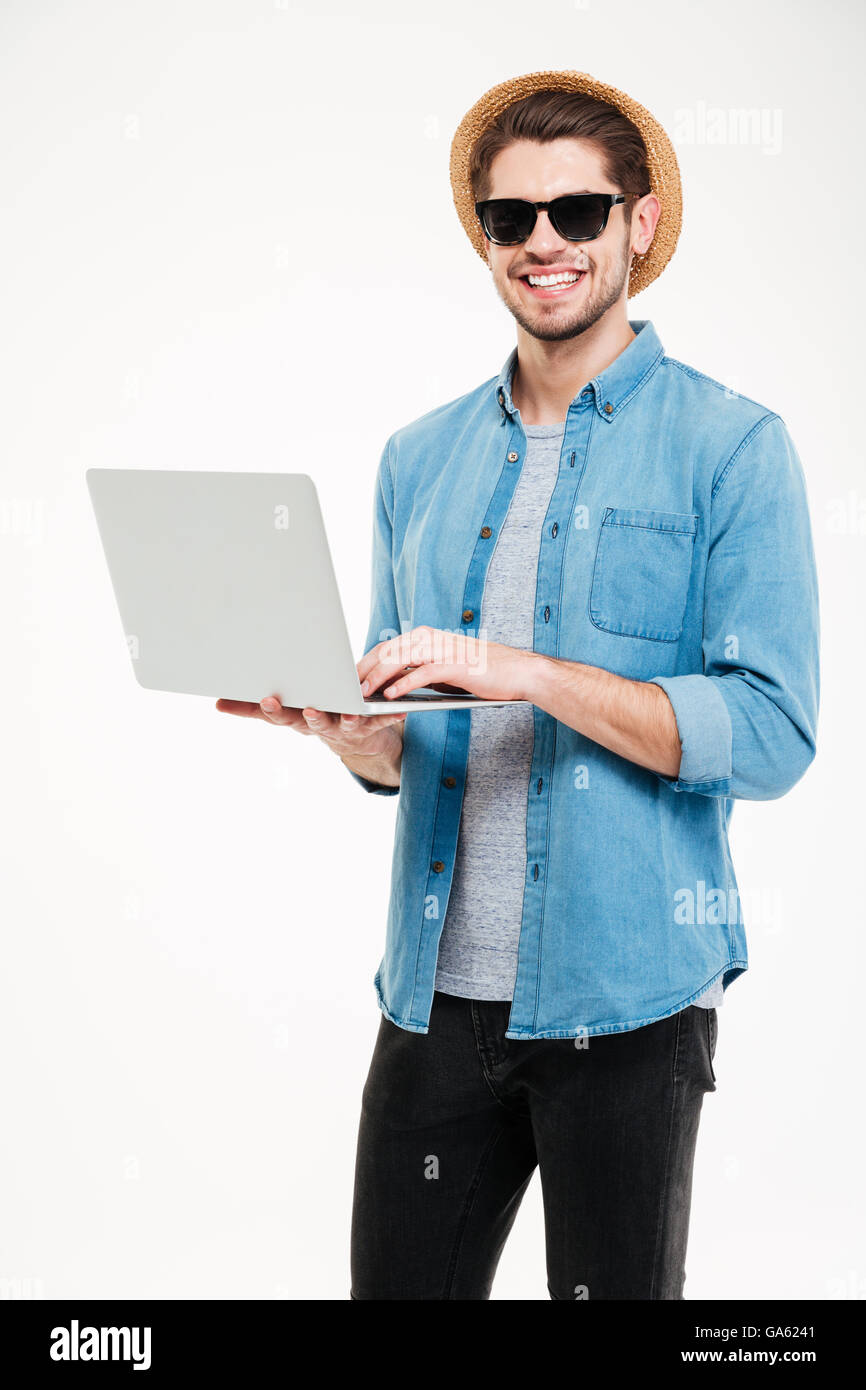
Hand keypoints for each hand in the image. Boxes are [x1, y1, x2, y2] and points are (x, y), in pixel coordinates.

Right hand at [215, 695, 406, 759]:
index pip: (280, 716)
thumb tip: (216, 703)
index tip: (267, 700)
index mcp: (297, 718)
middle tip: (310, 709)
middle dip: (311, 716)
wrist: (356, 741)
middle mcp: (320, 726)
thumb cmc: (314, 715)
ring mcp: (345, 728)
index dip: (273, 710)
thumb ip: (250, 708)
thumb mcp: (283, 712)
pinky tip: (400, 709)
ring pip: (347, 723)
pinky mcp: (370, 726)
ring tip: (352, 712)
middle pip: (314, 722)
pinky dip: (389, 715)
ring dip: (349, 718)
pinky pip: (381, 720)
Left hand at [357, 626, 537, 702]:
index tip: (347, 678)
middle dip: (364, 669)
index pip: (387, 647)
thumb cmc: (481, 673)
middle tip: (346, 687)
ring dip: (378, 676)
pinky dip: (403, 684)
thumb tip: (391, 685)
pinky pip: (421, 673)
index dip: (365, 662)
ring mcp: (443, 649)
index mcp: (426, 638)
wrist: (518, 673)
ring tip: (362, 692)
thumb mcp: (443, 671)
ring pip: (400, 659)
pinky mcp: (455, 664)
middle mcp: (431, 638)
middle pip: (388, 650)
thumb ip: (419, 672)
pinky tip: (389, 696)